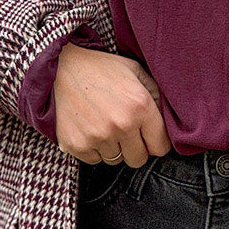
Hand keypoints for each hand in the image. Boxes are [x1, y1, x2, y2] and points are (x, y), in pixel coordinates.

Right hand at [54, 43, 171, 167]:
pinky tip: (89, 128)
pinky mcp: (77, 145)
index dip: (156, 142)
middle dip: (136, 148)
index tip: (149, 137)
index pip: (161, 147)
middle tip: (126, 131)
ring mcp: (98, 137)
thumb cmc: (100, 69)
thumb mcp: (135, 71)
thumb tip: (169, 118)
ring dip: (114, 147)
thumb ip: (155, 94)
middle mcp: (121, 125)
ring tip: (104, 124)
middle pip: (139, 159)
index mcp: (141, 106)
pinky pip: (94, 160)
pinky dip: (94, 149)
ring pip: (116, 160)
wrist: (59, 68)